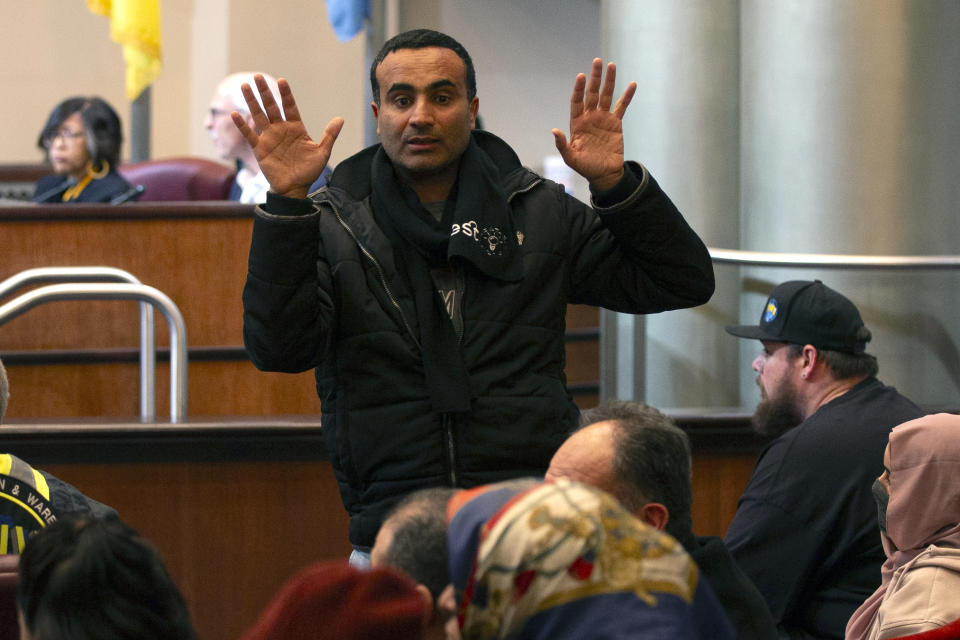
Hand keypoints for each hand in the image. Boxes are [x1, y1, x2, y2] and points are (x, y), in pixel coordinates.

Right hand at [233, 74, 343, 198]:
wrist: (295, 188)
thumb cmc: (308, 171)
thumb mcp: (322, 152)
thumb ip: (329, 135)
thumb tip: (340, 119)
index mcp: (296, 128)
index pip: (290, 107)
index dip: (286, 94)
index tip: (282, 81)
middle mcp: (281, 129)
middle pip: (271, 107)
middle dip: (265, 92)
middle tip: (258, 76)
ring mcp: (269, 137)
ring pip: (258, 115)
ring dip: (251, 101)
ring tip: (244, 86)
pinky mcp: (260, 148)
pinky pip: (249, 134)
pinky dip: (243, 125)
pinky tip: (235, 114)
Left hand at [552, 59, 636, 191]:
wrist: (604, 174)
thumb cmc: (585, 167)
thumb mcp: (571, 158)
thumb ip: (562, 145)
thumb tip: (554, 130)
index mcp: (577, 123)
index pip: (576, 102)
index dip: (578, 89)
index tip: (580, 77)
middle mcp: (590, 117)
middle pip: (592, 93)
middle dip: (594, 78)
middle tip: (597, 62)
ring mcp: (603, 118)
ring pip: (607, 95)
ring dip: (609, 81)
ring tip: (612, 65)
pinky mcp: (616, 123)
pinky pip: (622, 106)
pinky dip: (627, 96)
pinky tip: (632, 84)